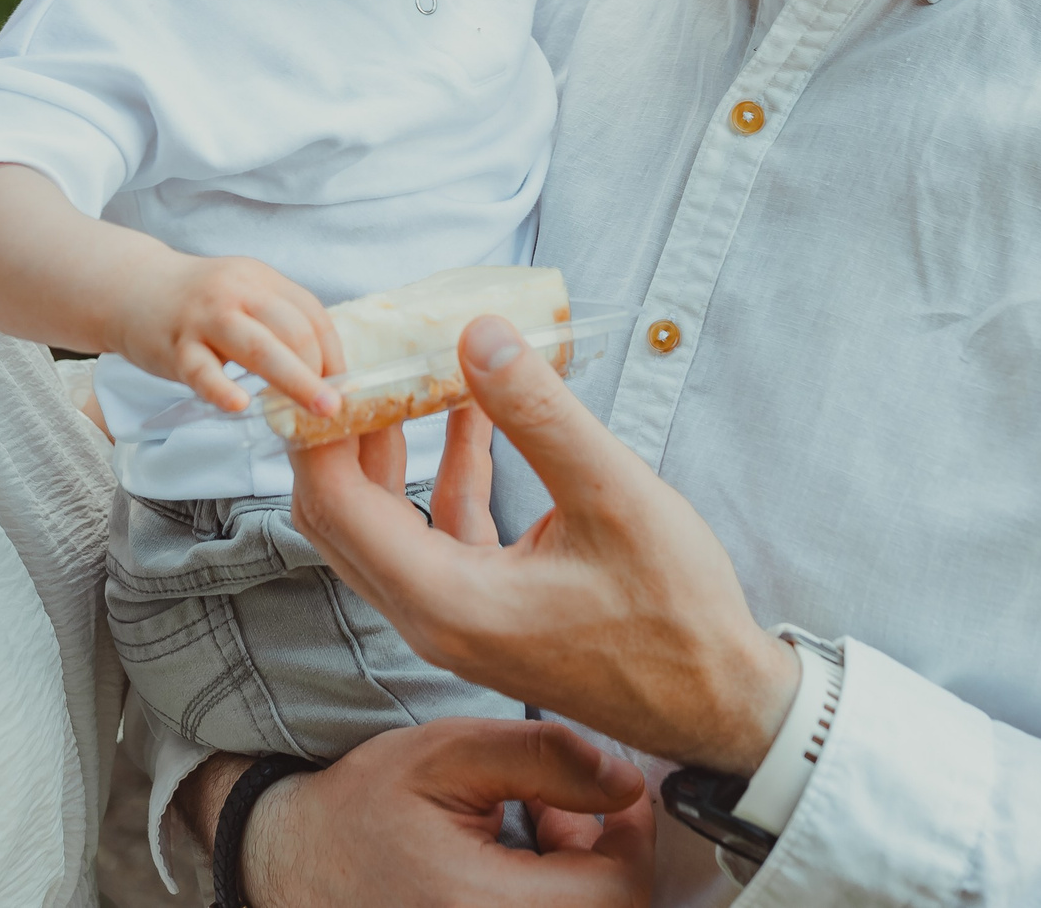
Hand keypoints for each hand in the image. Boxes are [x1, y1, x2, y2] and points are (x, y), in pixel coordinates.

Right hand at [118, 253, 343, 416]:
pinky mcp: (175, 346)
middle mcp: (237, 292)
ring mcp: (205, 318)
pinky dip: (222, 388)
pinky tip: (240, 406)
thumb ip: (278, 320)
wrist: (132, 288)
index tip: (346, 386)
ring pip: (259, 348)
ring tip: (317, 411)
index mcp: (261, 279)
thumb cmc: (198, 302)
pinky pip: (202, 370)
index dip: (334, 352)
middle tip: (337, 407)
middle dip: (322, 371)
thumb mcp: (243, 293)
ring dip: (295, 381)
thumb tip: (326, 367)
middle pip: (294, 330)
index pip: (312, 313)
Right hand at [232, 719, 654, 907]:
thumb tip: (625, 780)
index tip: (615, 791)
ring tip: (535, 829)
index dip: (633, 836)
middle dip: (606, 857)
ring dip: (582, 882)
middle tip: (562, 806)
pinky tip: (519, 868)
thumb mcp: (449, 755)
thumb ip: (544, 758)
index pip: (619, 893)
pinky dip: (554, 898)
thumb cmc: (364, 809)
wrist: (295, 864)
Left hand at [291, 317, 802, 776]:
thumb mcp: (613, 496)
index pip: (332, 499)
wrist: (722, 706)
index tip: (334, 355)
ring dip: (392, 445)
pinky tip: (476, 412)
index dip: (319, 423)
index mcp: (443, 599)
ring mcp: (456, 619)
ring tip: (415, 365)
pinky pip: (439, 531)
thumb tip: (477, 333)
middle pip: (339, 511)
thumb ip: (540, 414)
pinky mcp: (488, 611)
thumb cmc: (677, 616)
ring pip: (385, 521)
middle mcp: (430, 616)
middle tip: (360, 354)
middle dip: (340, 428)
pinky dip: (447, 471)